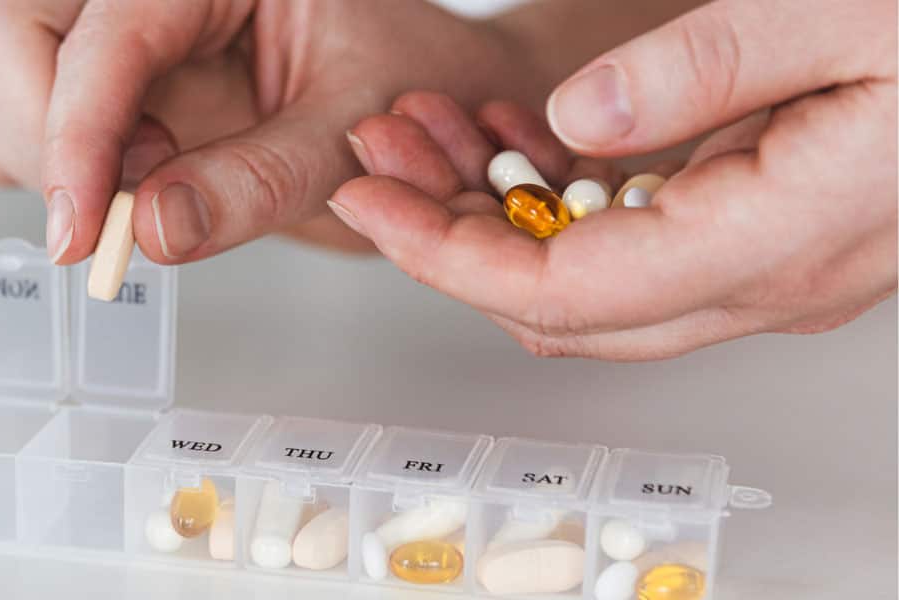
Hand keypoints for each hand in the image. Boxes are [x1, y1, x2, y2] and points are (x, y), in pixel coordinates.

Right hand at [0, 0, 554, 263]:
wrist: (426, 100)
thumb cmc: (407, 87)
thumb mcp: (354, 130)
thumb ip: (260, 178)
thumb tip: (152, 229)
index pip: (102, 36)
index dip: (76, 136)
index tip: (80, 233)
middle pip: (5, 30)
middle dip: (41, 134)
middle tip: (116, 208)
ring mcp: (105, 25)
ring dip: (31, 151)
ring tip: (134, 188)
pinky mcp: (90, 76)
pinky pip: (1, 110)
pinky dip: (27, 161)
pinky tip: (104, 187)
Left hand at [331, 0, 895, 359]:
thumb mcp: (854, 9)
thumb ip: (712, 65)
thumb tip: (580, 113)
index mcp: (781, 236)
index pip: (562, 289)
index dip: (446, 254)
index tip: (370, 200)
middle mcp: (775, 278)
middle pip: (563, 305)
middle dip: (454, 239)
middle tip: (386, 159)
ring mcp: (784, 265)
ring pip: (598, 282)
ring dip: (504, 220)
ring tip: (435, 137)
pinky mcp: (787, 231)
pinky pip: (646, 246)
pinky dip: (567, 205)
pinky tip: (529, 139)